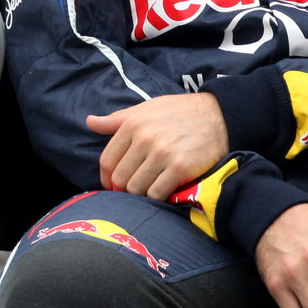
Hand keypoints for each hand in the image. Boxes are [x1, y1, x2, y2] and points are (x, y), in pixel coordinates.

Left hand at [87, 94, 228, 198]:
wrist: (218, 115)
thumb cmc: (179, 112)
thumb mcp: (145, 109)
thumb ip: (116, 119)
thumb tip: (89, 122)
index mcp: (132, 124)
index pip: (107, 160)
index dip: (106, 177)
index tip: (112, 184)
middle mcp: (144, 139)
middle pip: (120, 178)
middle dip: (123, 188)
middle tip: (131, 191)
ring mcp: (162, 154)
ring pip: (137, 189)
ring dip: (140, 194)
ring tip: (148, 190)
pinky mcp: (181, 168)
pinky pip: (158, 194)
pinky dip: (157, 198)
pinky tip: (163, 192)